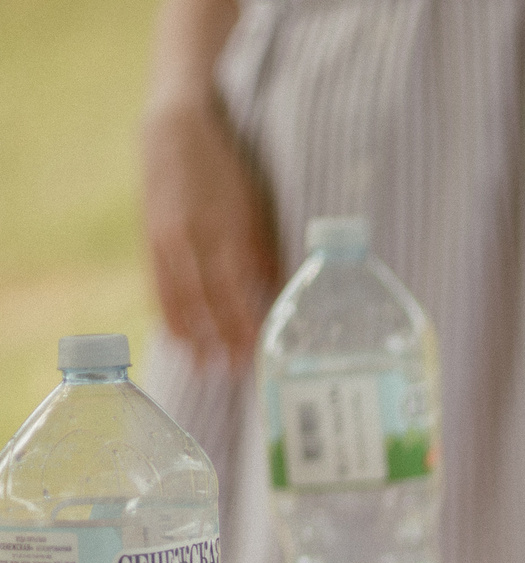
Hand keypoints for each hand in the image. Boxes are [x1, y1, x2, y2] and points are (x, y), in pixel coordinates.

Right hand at [141, 96, 278, 366]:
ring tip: (203, 368)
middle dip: (221, 340)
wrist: (176, 128)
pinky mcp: (150, 236)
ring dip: (192, 336)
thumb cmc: (230, 169)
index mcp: (227, 230)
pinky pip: (158, 284)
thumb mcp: (257, 205)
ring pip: (179, 298)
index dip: (246, 328)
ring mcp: (167, 238)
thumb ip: (264, 251)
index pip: (238, 293)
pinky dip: (168, 312)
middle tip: (232, 375)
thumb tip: (276, 294)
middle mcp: (194, 238)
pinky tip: (177, 337)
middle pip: (208, 303)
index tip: (258, 357)